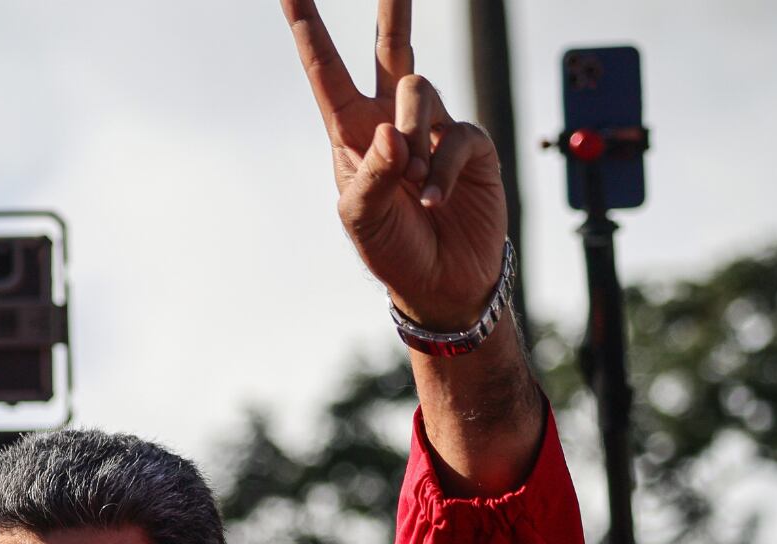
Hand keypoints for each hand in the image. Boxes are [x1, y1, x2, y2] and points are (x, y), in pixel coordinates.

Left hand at [281, 0, 507, 328]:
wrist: (441, 282)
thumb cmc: (392, 248)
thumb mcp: (361, 218)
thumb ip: (370, 174)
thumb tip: (390, 130)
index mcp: (351, 130)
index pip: (325, 69)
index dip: (307, 27)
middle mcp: (391, 120)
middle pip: (390, 46)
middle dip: (392, 7)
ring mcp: (433, 128)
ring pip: (417, 90)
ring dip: (411, 133)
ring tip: (409, 180)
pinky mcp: (469, 145)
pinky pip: (455, 136)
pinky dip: (439, 172)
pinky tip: (431, 199)